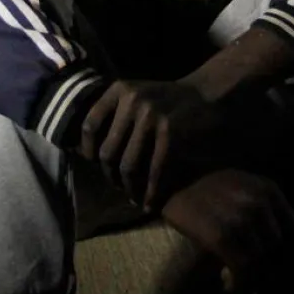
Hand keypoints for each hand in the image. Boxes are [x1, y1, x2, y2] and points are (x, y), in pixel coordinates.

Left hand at [77, 79, 220, 207]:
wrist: (210, 95)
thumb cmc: (170, 101)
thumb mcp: (139, 95)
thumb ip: (115, 113)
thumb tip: (83, 151)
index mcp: (121, 90)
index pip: (90, 125)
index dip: (89, 150)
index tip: (95, 164)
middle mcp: (134, 100)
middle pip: (108, 151)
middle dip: (111, 175)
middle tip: (118, 186)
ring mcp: (153, 117)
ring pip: (128, 166)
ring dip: (129, 188)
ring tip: (133, 196)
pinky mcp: (171, 134)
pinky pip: (154, 172)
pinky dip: (151, 192)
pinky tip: (150, 203)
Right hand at [160, 170, 293, 289]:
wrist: (166, 190)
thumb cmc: (204, 195)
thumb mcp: (239, 188)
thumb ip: (262, 209)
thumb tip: (283, 250)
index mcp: (266, 187)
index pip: (292, 228)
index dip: (281, 248)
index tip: (268, 260)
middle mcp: (257, 199)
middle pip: (276, 246)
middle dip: (263, 262)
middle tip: (246, 272)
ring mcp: (240, 217)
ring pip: (259, 259)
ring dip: (248, 275)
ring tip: (234, 278)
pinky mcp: (221, 235)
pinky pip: (241, 268)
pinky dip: (237, 282)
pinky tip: (227, 285)